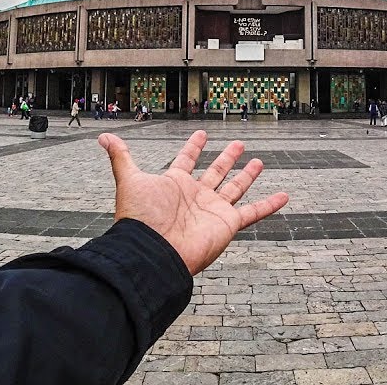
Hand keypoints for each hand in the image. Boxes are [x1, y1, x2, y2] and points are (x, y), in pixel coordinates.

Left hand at [99, 130, 287, 274]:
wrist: (153, 252)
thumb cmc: (140, 218)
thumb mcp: (130, 180)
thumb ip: (121, 157)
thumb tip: (103, 136)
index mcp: (174, 184)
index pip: (185, 160)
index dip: (193, 147)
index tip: (201, 134)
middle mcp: (195, 196)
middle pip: (215, 172)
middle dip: (226, 158)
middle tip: (238, 144)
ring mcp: (213, 209)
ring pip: (235, 188)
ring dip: (247, 175)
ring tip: (258, 162)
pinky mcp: (228, 223)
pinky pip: (253, 212)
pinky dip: (269, 205)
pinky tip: (283, 196)